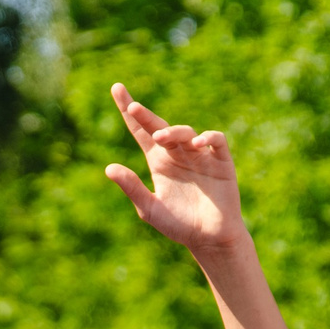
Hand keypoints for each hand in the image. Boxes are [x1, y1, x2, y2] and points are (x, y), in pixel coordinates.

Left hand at [104, 85, 251, 259]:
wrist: (209, 239)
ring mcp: (200, 155)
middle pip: (160, 127)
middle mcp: (177, 153)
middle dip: (146, 115)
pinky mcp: (221, 162)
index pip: (141, 131)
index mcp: (158, 161)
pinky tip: (198, 144)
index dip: (129, 112)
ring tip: (160, 138)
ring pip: (186, 132)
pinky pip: (216, 141)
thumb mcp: (150, 209)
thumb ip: (131, 188)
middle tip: (132, 108)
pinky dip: (208, 138)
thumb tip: (108, 168)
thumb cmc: (178, 225)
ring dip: (173, 132)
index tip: (117, 89)